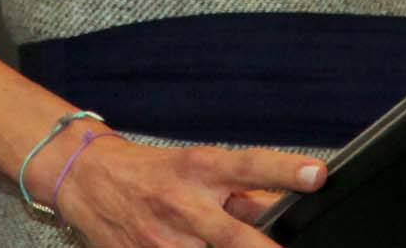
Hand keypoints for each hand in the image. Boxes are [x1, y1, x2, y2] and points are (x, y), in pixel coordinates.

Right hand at [52, 137, 325, 247]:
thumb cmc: (151, 171)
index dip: (285, 170)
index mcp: (199, 169)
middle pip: (234, 236)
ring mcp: (164, 240)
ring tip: (233, 246)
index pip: (250, 166)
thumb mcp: (196, 168)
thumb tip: (288, 209)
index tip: (319, 175)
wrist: (87, 178)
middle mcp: (184, 204)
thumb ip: (242, 191)